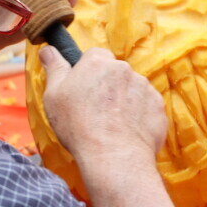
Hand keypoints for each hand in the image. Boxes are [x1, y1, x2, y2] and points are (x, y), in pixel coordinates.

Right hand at [39, 46, 166, 164]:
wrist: (113, 156)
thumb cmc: (78, 126)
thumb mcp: (54, 95)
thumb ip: (54, 68)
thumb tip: (47, 49)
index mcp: (98, 62)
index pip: (95, 54)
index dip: (88, 71)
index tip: (83, 88)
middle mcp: (124, 69)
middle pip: (115, 72)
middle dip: (107, 86)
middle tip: (95, 110)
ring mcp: (145, 88)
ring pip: (132, 90)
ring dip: (123, 101)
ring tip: (111, 125)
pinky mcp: (158, 107)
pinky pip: (146, 107)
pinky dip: (138, 116)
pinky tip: (126, 132)